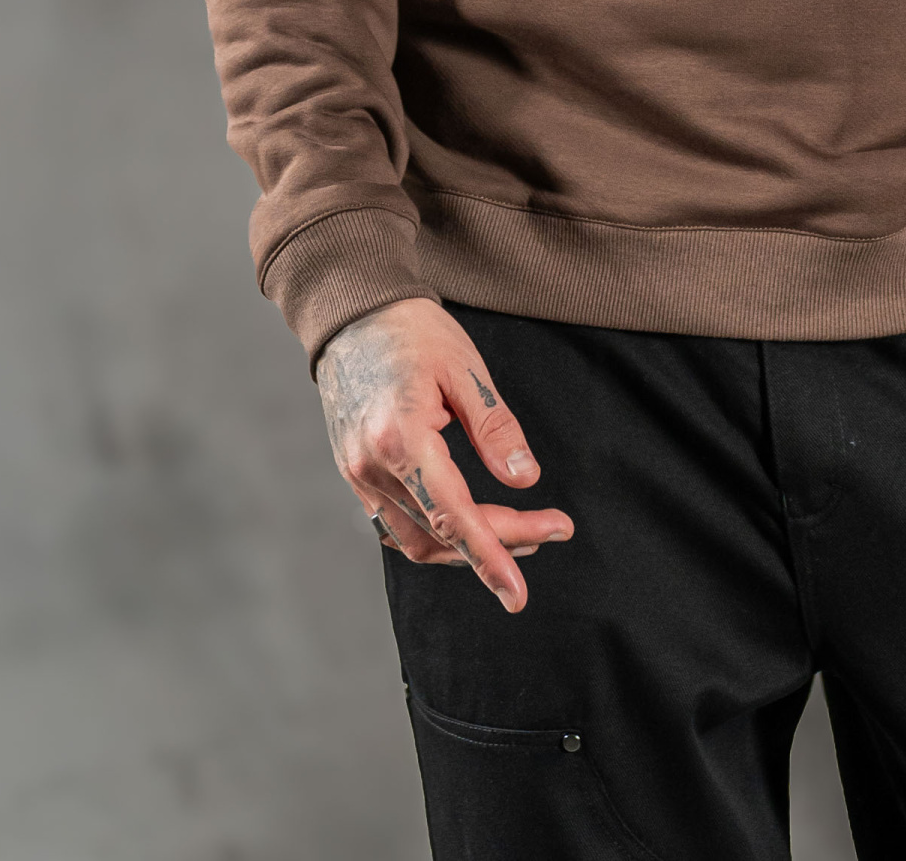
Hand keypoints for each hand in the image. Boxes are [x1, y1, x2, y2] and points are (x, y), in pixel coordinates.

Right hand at [317, 296, 573, 612]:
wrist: (352, 311)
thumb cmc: (411, 331)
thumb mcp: (466, 369)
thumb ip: (496, 429)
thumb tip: (524, 481)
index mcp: (400, 438)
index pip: (453, 517)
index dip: (490, 558)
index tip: (519, 594)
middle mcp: (373, 466)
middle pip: (441, 532)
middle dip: (499, 542)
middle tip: (554, 528)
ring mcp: (358, 474)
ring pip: (417, 540)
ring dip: (469, 546)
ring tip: (524, 533)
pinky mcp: (356, 473)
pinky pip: (397, 524)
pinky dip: (437, 533)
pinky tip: (473, 523)